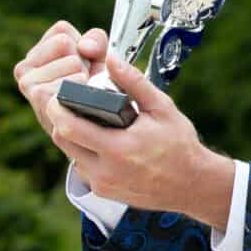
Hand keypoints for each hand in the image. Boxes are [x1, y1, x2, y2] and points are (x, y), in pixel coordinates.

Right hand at [14, 20, 108, 137]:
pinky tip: (77, 105)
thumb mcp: (98, 57)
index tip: (81, 65)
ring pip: (71, 62)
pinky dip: (81, 92)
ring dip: (83, 78)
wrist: (97, 126)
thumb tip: (85, 49)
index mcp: (35, 53)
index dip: (81, 47)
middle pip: (65, 44)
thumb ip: (96, 41)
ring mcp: (28, 85)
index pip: (62, 31)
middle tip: (80, 85)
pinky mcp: (39, 100)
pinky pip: (69, 82)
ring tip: (79, 95)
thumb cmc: (94, 89)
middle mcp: (24, 69)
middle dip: (82, 63)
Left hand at [53, 55, 236, 227]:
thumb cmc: (180, 145)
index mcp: (118, 148)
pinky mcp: (102, 192)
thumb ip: (134, 82)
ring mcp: (102, 185)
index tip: (61, 92)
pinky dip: (84, 151)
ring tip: (88, 118)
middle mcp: (105, 171)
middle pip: (61, 139)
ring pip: (69, 153)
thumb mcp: (162, 108)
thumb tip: (111, 58)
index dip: (57, 107)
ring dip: (72, 135)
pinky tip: (100, 139)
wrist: (192, 185)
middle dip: (60, 118)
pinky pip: (81, 166)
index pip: (69, 127)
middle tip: (71, 101)